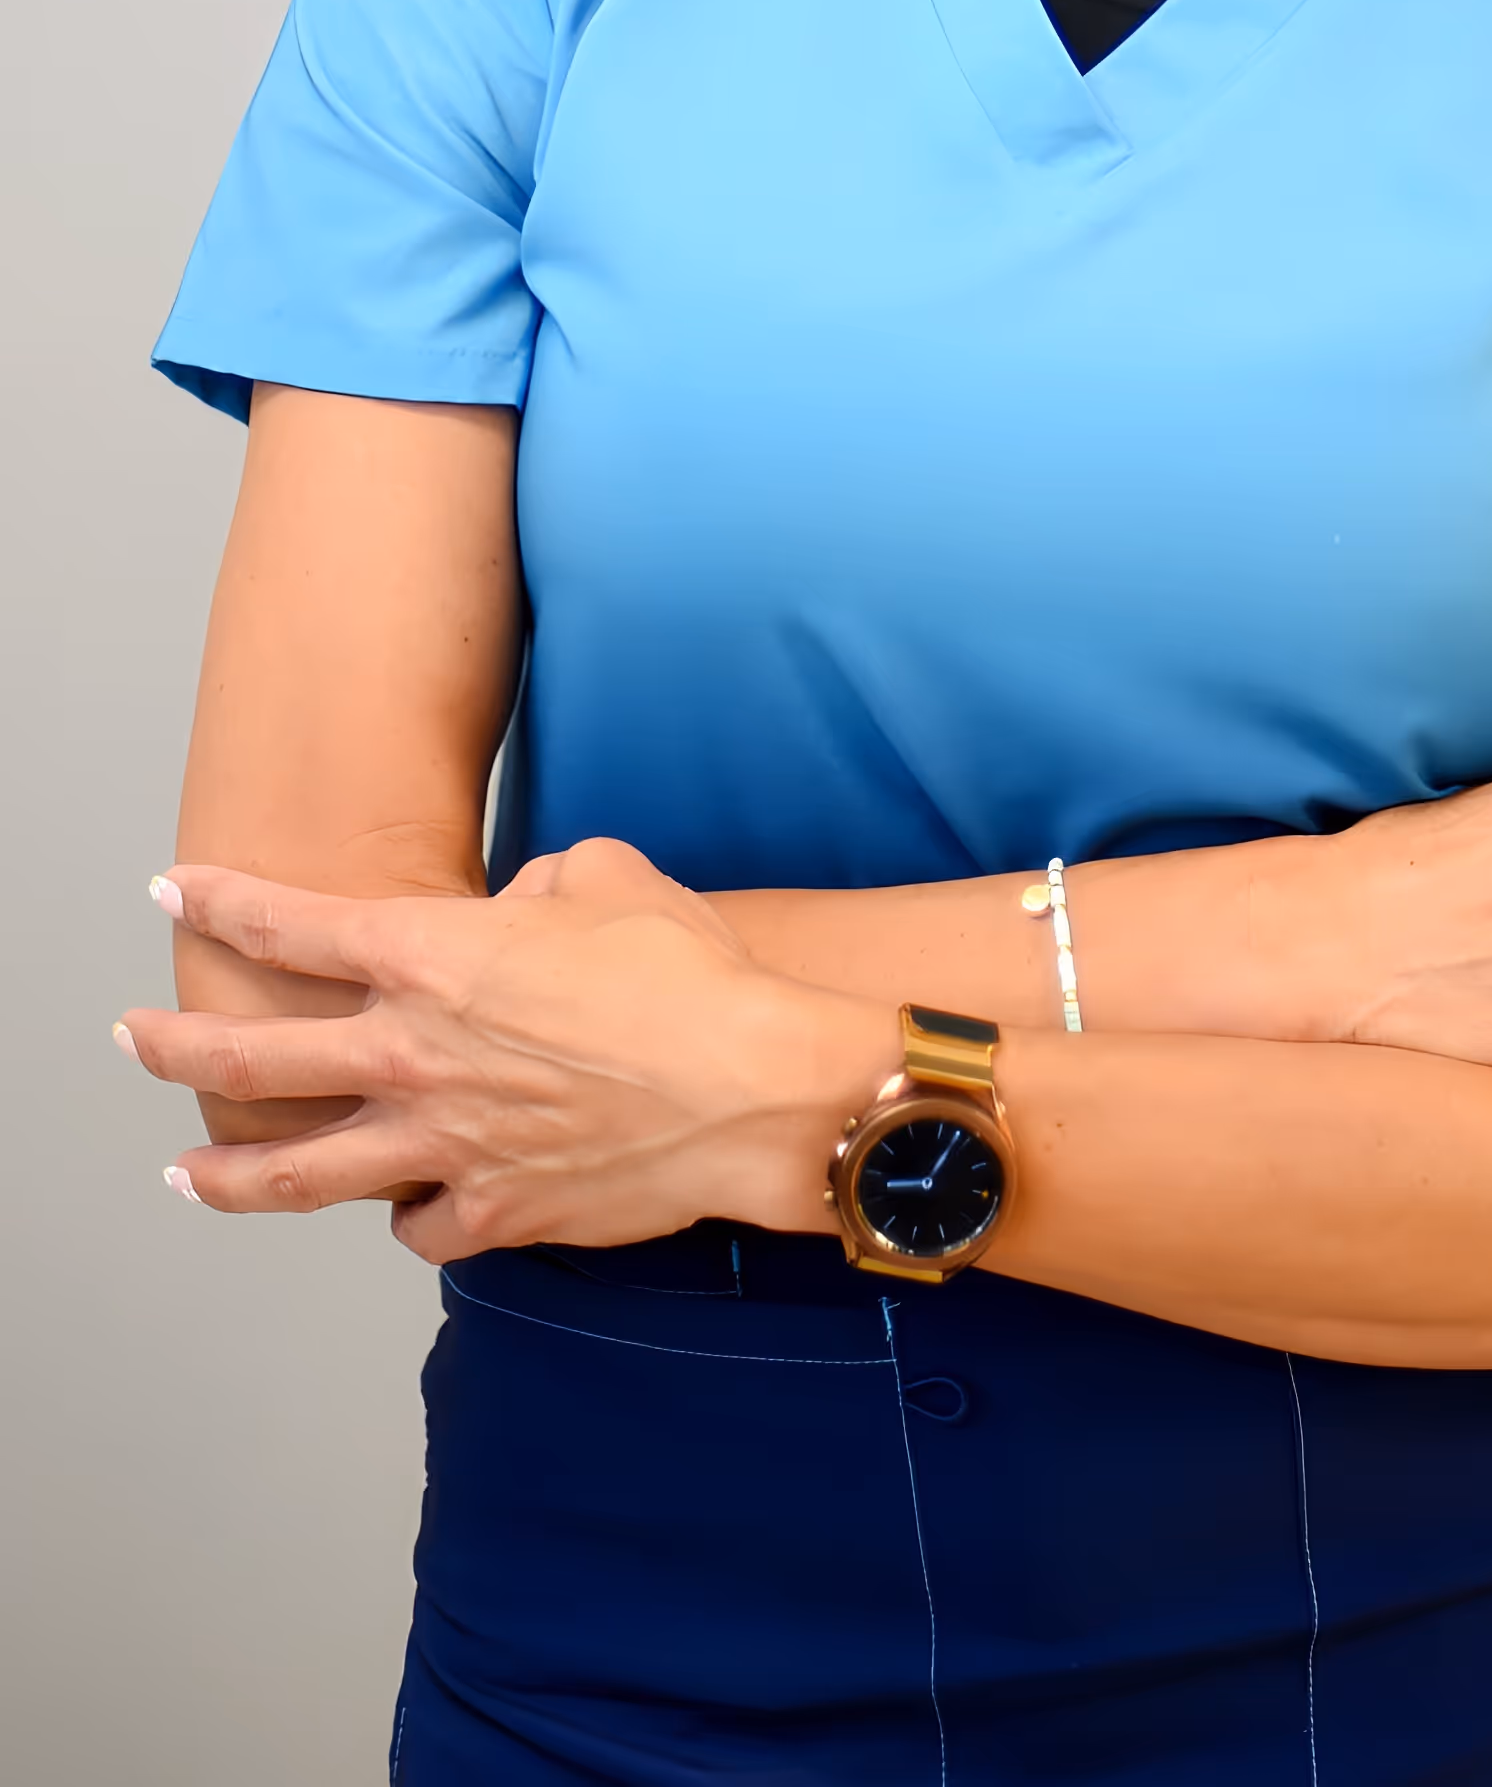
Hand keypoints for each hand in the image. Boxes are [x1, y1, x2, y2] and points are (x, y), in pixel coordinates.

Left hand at [118, 839, 887, 1261]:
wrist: (747, 1088)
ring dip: (225, 1173)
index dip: (220, 900)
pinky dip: (409, 1214)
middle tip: (131, 1038)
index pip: (289, 924)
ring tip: (184, 1175)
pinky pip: (417, 1225)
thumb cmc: (687, 974)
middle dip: (173, 1043)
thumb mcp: (609, 877)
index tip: (171, 888)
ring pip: (293, 1175)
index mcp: (430, 955)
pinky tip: (409, 1207)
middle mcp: (410, 1053)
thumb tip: (527, 908)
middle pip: (248, 1057)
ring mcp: (439, 1145)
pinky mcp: (487, 1216)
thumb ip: (543, 885)